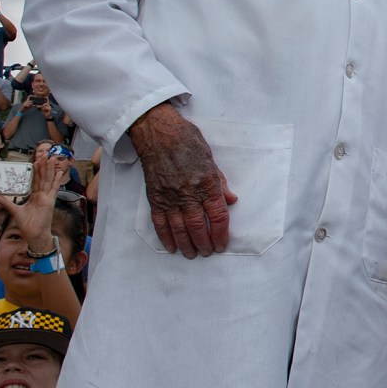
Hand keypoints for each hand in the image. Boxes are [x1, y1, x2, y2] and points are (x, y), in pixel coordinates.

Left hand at [1, 152, 69, 248]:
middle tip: (45, 154)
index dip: (36, 171)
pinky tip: (59, 173)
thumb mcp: (13, 210)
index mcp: (34, 197)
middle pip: (43, 177)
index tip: (35, 161)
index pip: (36, 181)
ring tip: (52, 158)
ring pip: (48, 180)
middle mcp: (42, 195)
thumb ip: (5, 202)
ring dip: (50, 169)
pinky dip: (57, 181)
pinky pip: (54, 189)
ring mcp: (47, 198)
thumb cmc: (26, 225)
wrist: (34, 234)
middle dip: (44, 166)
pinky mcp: (50, 201)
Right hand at [128, 104, 237, 257]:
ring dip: (187, 244)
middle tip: (209, 253)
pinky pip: (160, 222)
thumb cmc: (187, 141)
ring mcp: (170, 195)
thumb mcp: (211, 159)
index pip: (218, 214)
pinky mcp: (155, 196)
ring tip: (192, 255)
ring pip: (179, 227)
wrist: (158, 132)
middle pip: (199, 225)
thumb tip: (231, 201)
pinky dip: (165, 236)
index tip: (223, 243)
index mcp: (207, 182)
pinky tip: (171, 247)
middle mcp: (189, 191)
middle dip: (205, 242)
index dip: (221, 232)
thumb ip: (220, 183)